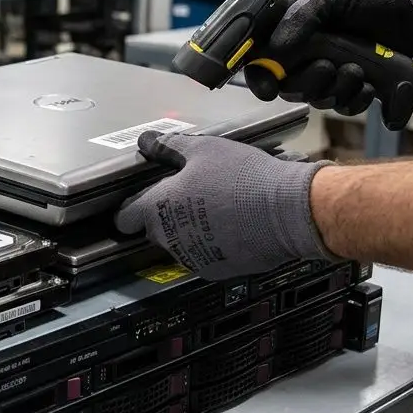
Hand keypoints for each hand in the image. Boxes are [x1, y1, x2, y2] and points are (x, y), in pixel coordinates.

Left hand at [114, 132, 336, 280]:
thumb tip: (146, 141)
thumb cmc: (243, 177)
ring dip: (188, 232)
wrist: (287, 211)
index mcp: (158, 208)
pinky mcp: (216, 270)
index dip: (129, 210)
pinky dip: (212, 246)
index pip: (125, 218)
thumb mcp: (203, 149)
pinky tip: (231, 227)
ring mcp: (191, 258)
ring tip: (215, 210)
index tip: (136, 204)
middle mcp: (169, 239)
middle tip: (188, 197)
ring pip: (179, 245)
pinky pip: (204, 257)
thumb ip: (168, 147)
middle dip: (164, 217)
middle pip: (153, 230)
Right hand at [243, 0, 412, 114]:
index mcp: (294, 28)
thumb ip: (299, 18)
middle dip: (308, 83)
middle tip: (329, 67)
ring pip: (318, 99)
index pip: (262, 59)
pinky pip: (345, 107)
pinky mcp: (357, 86)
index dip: (261, 76)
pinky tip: (371, 85)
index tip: (268, 88)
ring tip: (359, 70)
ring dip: (337, 90)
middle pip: (289, 87)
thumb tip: (273, 52)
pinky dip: (357, 100)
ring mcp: (333, 71)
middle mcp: (309, 53)